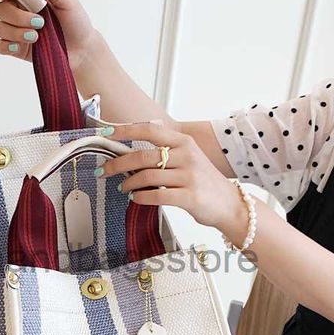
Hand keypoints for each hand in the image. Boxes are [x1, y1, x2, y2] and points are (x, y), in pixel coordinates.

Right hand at [0, 0, 96, 71]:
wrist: (82, 51)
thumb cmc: (76, 24)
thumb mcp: (69, 2)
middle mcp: (20, 12)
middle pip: (1, 10)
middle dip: (18, 17)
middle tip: (40, 23)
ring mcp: (17, 31)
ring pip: (0, 28)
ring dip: (16, 32)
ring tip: (36, 37)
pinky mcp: (18, 49)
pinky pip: (0, 46)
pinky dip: (7, 46)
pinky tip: (20, 46)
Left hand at [99, 124, 248, 236]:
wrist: (229, 204)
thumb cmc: (202, 181)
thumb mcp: (188, 157)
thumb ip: (166, 148)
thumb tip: (135, 138)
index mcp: (184, 142)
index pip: (150, 130)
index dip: (125, 130)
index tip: (106, 133)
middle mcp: (187, 156)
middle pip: (143, 156)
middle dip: (118, 164)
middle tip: (103, 171)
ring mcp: (189, 176)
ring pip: (147, 176)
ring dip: (128, 183)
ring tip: (122, 188)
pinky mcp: (189, 197)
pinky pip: (156, 195)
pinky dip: (141, 197)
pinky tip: (135, 198)